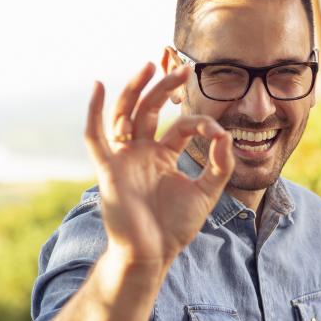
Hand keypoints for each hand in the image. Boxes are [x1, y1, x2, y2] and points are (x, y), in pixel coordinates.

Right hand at [84, 63, 233, 269]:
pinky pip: (95, 136)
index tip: (219, 133)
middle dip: (164, 88)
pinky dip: (93, 111)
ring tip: (149, 65)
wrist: (151, 255)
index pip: (181, 127)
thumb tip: (226, 135)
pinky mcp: (108, 169)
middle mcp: (141, 152)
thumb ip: (219, 165)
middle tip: (183, 69)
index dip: (200, 125)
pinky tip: (97, 86)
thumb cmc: (174, 227)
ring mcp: (123, 158)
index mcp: (162, 155)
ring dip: (135, 89)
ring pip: (125, 114)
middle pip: (150, 109)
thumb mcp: (206, 193)